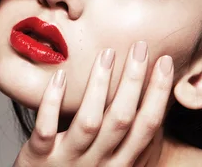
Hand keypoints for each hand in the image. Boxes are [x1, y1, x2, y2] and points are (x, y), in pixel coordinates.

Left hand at [12, 42, 173, 166]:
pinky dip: (52, 102)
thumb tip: (149, 102)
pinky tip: (60, 77)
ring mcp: (67, 161)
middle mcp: (98, 164)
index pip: (146, 127)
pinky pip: (45, 129)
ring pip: (88, 122)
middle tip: (140, 46)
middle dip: (134, 81)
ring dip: (99, 86)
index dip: (157, 94)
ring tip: (106, 54)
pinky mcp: (37, 159)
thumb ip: (124, 140)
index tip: (163, 61)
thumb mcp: (108, 162)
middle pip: (122, 120)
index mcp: (119, 164)